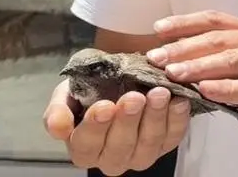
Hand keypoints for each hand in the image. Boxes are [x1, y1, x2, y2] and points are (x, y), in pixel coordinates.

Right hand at [42, 79, 190, 174]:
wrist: (118, 79)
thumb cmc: (89, 88)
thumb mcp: (66, 93)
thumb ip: (58, 110)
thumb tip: (59, 129)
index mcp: (84, 149)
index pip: (86, 145)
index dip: (95, 127)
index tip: (104, 106)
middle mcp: (112, 159)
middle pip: (120, 147)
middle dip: (128, 121)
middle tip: (134, 96)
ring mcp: (141, 154)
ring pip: (149, 143)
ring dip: (155, 118)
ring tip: (159, 93)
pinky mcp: (165, 144)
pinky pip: (173, 136)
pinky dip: (178, 119)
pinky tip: (178, 100)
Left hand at [147, 10, 237, 139]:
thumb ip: (235, 64)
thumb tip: (192, 69)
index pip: (215, 20)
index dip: (185, 22)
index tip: (156, 28)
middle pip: (218, 38)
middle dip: (183, 46)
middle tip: (154, 56)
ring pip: (233, 59)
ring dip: (200, 66)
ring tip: (173, 73)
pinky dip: (227, 88)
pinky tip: (206, 92)